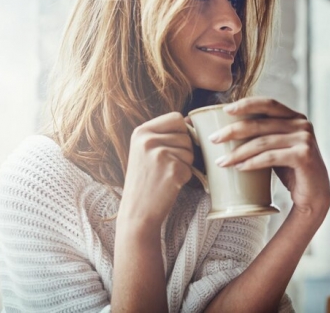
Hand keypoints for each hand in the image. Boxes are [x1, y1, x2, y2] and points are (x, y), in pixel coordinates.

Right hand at [118, 112, 193, 231]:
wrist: (137, 211)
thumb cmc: (146, 180)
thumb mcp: (145, 150)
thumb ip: (163, 134)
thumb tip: (191, 121)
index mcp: (141, 131)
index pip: (176, 117)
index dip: (182, 131)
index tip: (173, 146)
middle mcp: (148, 140)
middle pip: (186, 135)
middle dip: (184, 150)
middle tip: (167, 165)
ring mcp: (160, 154)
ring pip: (190, 151)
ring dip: (185, 164)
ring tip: (166, 174)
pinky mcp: (172, 169)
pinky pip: (191, 167)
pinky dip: (185, 177)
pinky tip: (169, 183)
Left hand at [211, 97, 329, 218]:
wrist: (314, 196)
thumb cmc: (292, 170)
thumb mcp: (278, 147)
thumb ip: (264, 134)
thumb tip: (229, 128)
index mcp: (295, 117)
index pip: (268, 104)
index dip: (246, 104)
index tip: (225, 110)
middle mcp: (302, 124)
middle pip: (260, 123)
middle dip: (233, 131)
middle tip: (213, 139)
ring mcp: (305, 139)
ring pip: (262, 142)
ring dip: (238, 152)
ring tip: (221, 161)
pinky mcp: (304, 156)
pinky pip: (270, 157)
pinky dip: (252, 162)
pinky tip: (239, 168)